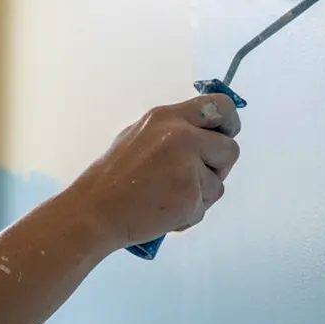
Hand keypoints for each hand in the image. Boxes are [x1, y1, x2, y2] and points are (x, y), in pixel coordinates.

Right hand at [67, 94, 241, 249]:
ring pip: (218, 184)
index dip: (229, 123)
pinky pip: (204, 208)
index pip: (220, 107)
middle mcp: (181, 137)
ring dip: (200, 196)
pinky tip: (163, 212)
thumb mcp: (137, 136)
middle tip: (192, 179)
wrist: (94, 211)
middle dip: (217, 168)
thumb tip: (205, 133)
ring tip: (166, 198)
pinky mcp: (190, 196)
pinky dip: (187, 215)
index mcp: (167, 118)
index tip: (225, 135)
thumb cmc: (112, 179)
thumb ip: (173, 132)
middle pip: (230, 149)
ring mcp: (187, 167)